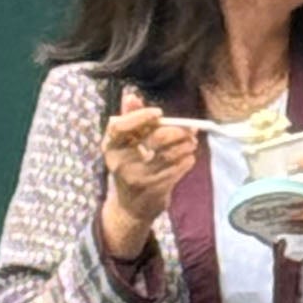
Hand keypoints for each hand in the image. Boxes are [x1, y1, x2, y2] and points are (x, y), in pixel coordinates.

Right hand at [100, 85, 198, 257]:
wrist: (130, 207)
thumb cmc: (128, 165)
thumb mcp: (123, 145)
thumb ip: (129, 119)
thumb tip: (131, 95)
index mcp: (110, 147)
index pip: (119, 127)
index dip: (140, 116)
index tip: (159, 113)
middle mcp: (121, 163)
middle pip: (155, 139)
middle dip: (178, 131)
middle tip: (190, 129)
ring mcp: (138, 178)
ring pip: (172, 154)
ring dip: (187, 145)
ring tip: (191, 141)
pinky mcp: (155, 190)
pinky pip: (178, 169)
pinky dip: (188, 160)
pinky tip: (188, 156)